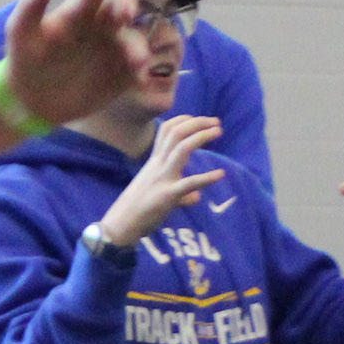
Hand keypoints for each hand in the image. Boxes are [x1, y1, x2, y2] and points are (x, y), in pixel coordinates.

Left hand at [0, 0, 142, 132]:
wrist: (32, 100)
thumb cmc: (27, 58)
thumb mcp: (21, 34)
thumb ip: (30, 8)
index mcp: (80, 12)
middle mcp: (102, 26)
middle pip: (122, 9)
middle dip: (127, 7)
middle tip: (125, 14)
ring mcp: (114, 51)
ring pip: (133, 42)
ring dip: (137, 47)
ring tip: (137, 61)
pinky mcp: (121, 76)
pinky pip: (135, 73)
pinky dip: (140, 74)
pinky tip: (139, 79)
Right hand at [95, 113, 224, 249]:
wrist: (122, 224)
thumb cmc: (138, 209)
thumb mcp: (159, 195)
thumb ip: (180, 193)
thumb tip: (196, 197)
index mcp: (154, 162)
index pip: (166, 131)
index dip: (184, 120)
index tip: (199, 119)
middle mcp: (158, 165)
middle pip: (176, 133)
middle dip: (197, 123)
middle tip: (216, 122)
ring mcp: (163, 178)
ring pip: (182, 148)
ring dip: (201, 136)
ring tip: (218, 131)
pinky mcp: (168, 195)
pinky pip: (189, 183)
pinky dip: (206, 178)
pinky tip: (220, 174)